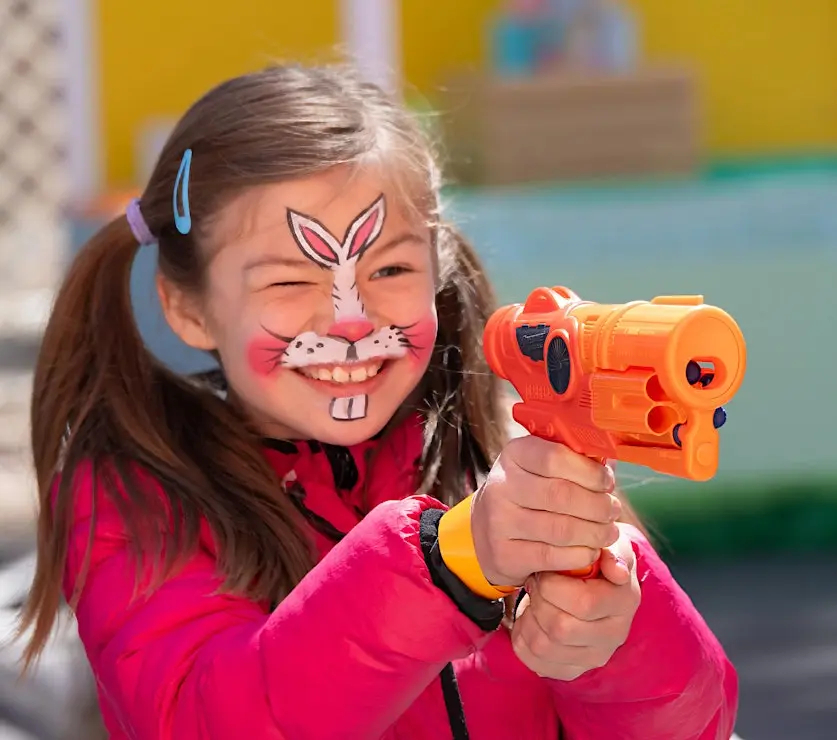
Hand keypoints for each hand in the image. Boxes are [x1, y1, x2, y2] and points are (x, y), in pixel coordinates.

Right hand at [471, 436, 620, 586]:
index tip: (607, 482)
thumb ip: (573, 462)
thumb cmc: (529, 493)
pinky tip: (590, 550)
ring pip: (562, 529)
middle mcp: (501, 486)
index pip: (556, 458)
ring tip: (607, 532)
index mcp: (515, 455)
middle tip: (612, 511)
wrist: (488, 529)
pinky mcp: (503, 554)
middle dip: (599, 506)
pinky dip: (581, 554)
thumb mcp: (541, 467)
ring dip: (595, 533)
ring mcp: (499, 521)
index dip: (590, 472)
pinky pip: (553, 556)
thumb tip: (609, 464)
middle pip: (563, 495)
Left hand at [510, 525, 640, 680]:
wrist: (590, 579)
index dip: (552, 586)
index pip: (584, 604)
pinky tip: (530, 620)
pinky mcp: (573, 669)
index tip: (544, 571)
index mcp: (625, 600)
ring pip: (544, 647)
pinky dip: (523, 639)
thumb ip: (611, 551)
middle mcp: (615, 634)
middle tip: (535, 583)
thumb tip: (616, 570)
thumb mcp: (604, 543)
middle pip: (561, 628)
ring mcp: (595, 656)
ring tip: (533, 600)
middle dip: (538, 601)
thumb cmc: (593, 557)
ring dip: (528, 619)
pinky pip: (536, 663)